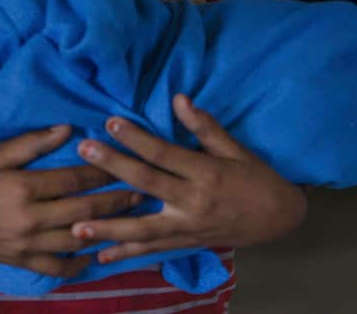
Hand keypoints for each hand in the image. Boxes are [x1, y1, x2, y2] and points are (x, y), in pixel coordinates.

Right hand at [0, 125, 143, 277]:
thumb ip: (30, 143)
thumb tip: (67, 129)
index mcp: (22, 187)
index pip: (74, 179)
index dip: (102, 171)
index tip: (125, 161)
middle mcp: (29, 218)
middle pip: (85, 211)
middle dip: (117, 201)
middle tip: (143, 192)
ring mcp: (26, 244)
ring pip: (78, 239)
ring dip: (108, 230)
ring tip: (133, 221)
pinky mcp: (20, 261)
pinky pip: (58, 267)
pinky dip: (79, 264)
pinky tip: (96, 256)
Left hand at [71, 95, 306, 263]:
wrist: (279, 218)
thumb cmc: (256, 178)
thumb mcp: (235, 149)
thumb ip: (204, 127)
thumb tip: (178, 99)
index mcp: (205, 174)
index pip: (163, 153)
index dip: (136, 137)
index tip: (109, 122)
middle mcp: (193, 203)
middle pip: (146, 184)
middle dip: (113, 168)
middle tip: (83, 152)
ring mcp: (187, 227)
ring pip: (143, 228)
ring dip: (109, 228)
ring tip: (77, 226)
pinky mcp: (185, 244)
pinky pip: (152, 251)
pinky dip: (126, 254)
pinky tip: (100, 257)